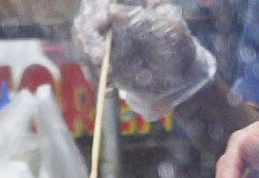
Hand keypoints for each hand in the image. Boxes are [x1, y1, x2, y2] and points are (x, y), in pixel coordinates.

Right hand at [72, 0, 215, 119]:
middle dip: (90, 38)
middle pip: (87, 16)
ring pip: (82, 40)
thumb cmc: (177, 48)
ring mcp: (102, 34)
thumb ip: (145, 20)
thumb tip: (113, 11)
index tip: (102, 23)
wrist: (175, 79)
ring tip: (110, 78)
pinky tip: (109, 89)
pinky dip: (94, 76)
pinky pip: (87, 63)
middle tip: (101, 59)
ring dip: (90, 60)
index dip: (97, 8)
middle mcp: (111, 12)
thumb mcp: (168, 31)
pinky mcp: (98, 55)